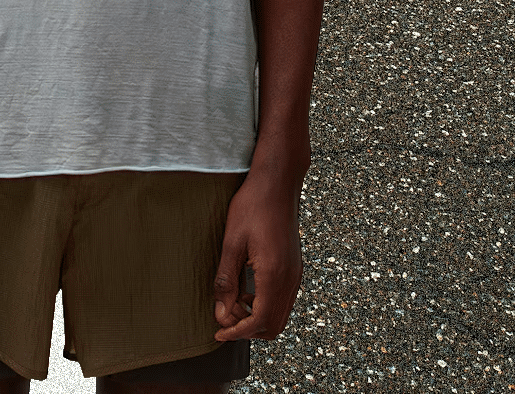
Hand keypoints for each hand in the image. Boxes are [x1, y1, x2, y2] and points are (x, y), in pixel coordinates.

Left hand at [212, 169, 302, 341]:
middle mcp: (290, 279)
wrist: (277, 182)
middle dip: (247, 329)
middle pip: (272, 326)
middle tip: (224, 318)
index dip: (237, 332)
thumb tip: (220, 313)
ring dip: (256, 318)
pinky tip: (247, 290)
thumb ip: (226, 280)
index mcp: (274, 274)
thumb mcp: (232, 242)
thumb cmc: (252, 206)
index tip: (218, 332)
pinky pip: (283, 300)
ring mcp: (296, 274)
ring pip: (279, 315)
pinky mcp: (295, 267)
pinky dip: (265, 306)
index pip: (259, 321)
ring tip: (233, 303)